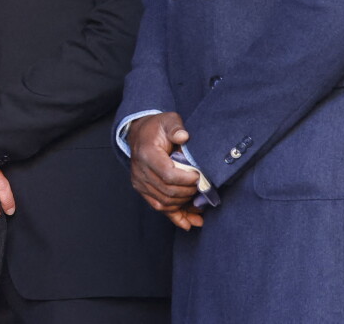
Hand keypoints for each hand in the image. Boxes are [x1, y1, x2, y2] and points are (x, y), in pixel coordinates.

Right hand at [128, 112, 203, 230]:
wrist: (140, 133)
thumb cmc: (157, 127)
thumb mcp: (168, 120)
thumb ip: (175, 127)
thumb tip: (184, 136)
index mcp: (147, 154)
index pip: (167, 174)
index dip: (186, 179)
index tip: (199, 176)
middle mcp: (141, 171)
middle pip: (167, 191)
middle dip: (188, 192)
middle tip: (203, 187)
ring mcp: (140, 183)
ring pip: (164, 203)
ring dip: (184, 206)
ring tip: (201, 206)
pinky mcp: (143, 190)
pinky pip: (159, 207)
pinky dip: (175, 217)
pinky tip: (188, 224)